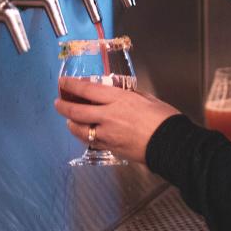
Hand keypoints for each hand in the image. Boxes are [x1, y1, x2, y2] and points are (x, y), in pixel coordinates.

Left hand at [54, 77, 180, 163]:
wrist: (172, 144)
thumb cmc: (165, 120)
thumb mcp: (148, 99)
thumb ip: (131, 96)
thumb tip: (122, 94)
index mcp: (119, 99)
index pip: (88, 90)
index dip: (72, 85)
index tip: (64, 82)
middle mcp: (109, 116)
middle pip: (77, 110)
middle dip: (64, 106)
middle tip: (58, 103)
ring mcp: (108, 134)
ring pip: (80, 129)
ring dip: (71, 123)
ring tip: (69, 120)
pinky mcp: (111, 148)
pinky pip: (91, 141)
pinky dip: (85, 135)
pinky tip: (85, 133)